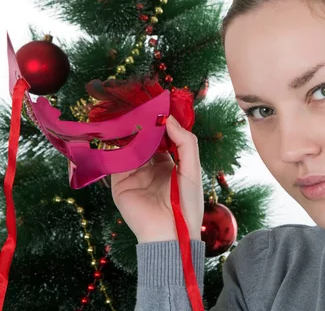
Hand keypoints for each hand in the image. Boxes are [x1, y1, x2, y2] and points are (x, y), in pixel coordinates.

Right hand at [111, 116, 203, 243]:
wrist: (171, 234)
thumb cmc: (187, 204)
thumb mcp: (192, 169)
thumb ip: (185, 142)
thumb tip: (170, 119)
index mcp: (169, 165)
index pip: (161, 140)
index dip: (160, 125)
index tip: (158, 108)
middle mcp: (150, 169)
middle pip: (143, 142)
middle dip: (142, 127)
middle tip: (140, 108)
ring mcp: (133, 176)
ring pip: (129, 150)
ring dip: (129, 135)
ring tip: (130, 117)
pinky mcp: (120, 185)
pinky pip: (116, 164)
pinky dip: (117, 150)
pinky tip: (120, 136)